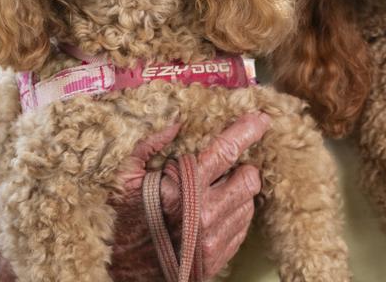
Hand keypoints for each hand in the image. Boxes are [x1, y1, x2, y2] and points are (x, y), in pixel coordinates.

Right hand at [109, 112, 270, 280]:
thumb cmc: (124, 223)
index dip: (247, 131)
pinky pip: (243, 227)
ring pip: (249, 203)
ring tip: (216, 193)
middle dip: (244, 167)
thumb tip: (175, 122)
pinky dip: (234, 215)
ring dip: (238, 193)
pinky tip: (214, 213)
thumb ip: (148, 146)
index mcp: (183, 189)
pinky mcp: (221, 256)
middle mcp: (205, 214)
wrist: (128, 275)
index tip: (261, 118)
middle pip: (249, 179)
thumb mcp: (125, 179)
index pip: (226, 151)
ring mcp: (216, 239)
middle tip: (229, 167)